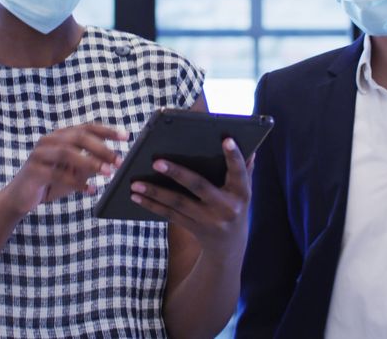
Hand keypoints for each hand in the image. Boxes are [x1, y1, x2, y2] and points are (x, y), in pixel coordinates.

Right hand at [0, 123, 126, 216]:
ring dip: (91, 162)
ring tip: (108, 173)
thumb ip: (91, 164)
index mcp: (61, 136)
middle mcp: (49, 140)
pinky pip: (57, 174)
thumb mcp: (75, 172)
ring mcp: (39, 154)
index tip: (126, 137)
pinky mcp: (33, 170)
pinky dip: (76, 183)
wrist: (20, 197)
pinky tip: (90, 190)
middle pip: (78, 137)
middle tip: (118, 160)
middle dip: (101, 148)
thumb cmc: (50, 182)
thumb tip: (115, 162)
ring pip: (68, 152)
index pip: (86, 128)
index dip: (107, 131)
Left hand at [129, 138, 253, 250]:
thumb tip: (251, 149)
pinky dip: (152, 206)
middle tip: (157, 161)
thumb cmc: (235, 208)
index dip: (234, 157)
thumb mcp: (244, 192)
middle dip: (177, 173)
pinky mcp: (194, 228)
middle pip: (199, 186)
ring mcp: (209, 220)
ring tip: (135, 183)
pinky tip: (136, 197)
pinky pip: (170, 215)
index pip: (239, 172)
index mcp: (242, 193)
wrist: (229, 248)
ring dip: (155, 193)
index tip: (226, 139)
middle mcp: (226, 207)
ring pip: (178, 203)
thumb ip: (245, 171)